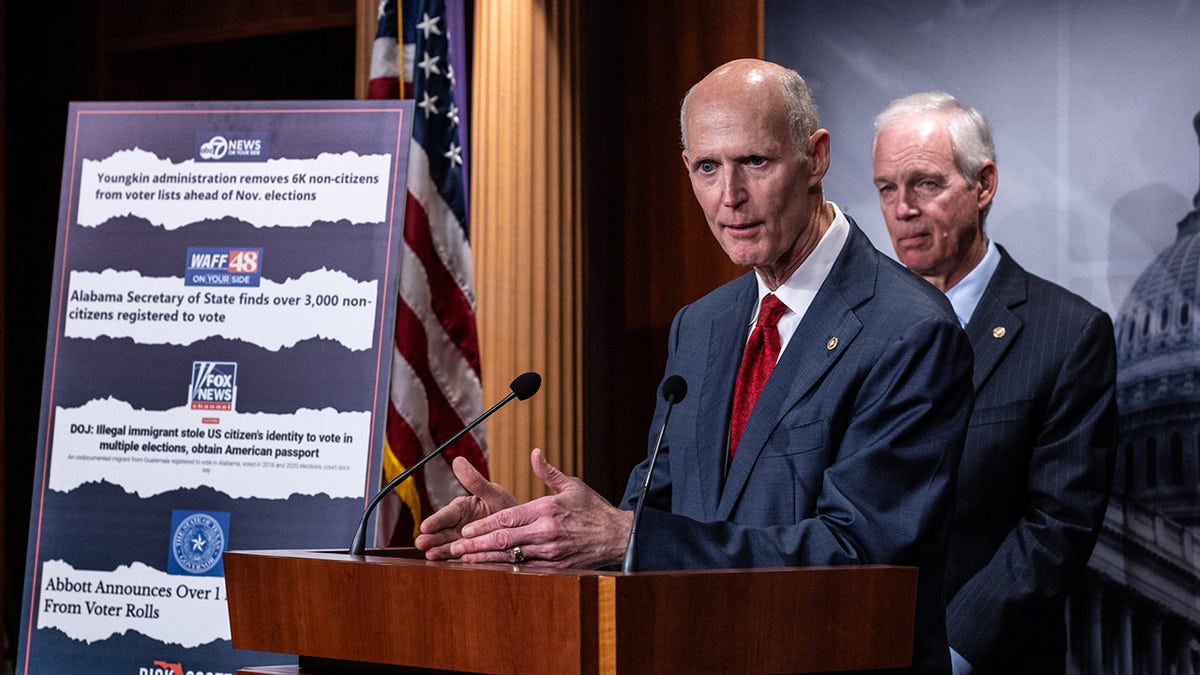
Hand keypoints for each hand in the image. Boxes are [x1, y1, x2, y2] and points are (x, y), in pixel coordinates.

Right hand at [414, 455, 518, 559]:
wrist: (521, 529)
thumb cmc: (506, 507)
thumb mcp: (492, 493)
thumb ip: (475, 481)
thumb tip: (458, 460)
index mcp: (462, 509)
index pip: (447, 514)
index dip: (436, 521)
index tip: (425, 526)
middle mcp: (459, 526)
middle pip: (443, 532)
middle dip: (432, 538)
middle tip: (421, 543)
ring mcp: (464, 541)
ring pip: (448, 546)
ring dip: (439, 551)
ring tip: (429, 556)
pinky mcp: (471, 554)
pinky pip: (462, 557)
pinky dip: (454, 561)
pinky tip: (446, 565)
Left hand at [446, 448, 632, 568]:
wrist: (618, 537)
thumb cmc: (594, 510)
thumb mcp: (572, 485)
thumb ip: (548, 472)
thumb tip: (534, 453)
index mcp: (546, 509)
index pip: (507, 518)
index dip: (483, 525)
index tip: (466, 530)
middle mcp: (545, 532)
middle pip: (503, 540)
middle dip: (476, 544)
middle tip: (455, 547)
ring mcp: (549, 552)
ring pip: (510, 556)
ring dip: (485, 558)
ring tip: (464, 559)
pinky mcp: (554, 566)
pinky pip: (524, 568)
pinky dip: (504, 568)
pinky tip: (489, 568)